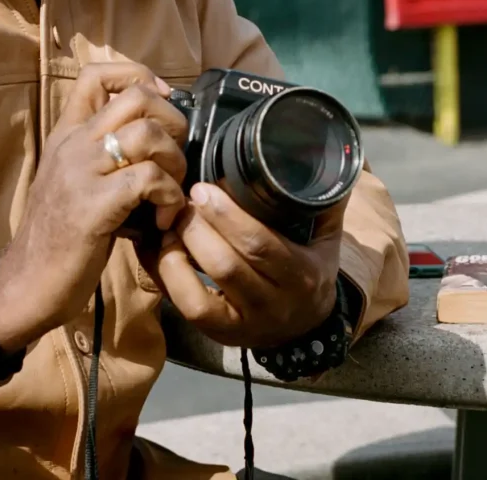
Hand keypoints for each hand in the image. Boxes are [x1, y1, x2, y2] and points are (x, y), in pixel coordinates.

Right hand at [0, 62, 188, 353]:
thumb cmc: (58, 236)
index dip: (138, 76)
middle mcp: (72, 144)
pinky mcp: (94, 205)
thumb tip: (152, 139)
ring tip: (172, 192)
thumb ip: (102, 155)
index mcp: (66, 134)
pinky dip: (170, 198)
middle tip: (176, 155)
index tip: (162, 101)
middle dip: (173, 121)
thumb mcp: (73, 181)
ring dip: (175, 163)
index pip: (95, 74)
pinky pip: (150, 179)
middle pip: (136, 97)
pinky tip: (165, 220)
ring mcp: (81, 172)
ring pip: (149, 135)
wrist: (26, 284)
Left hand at [141, 182, 347, 348]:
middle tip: (181, 199)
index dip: (227, 215)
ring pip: (200, 293)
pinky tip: (162, 248)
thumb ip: (323, 199)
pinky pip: (186, 308)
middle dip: (196, 227)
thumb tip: (318, 151)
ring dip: (176, 252)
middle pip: (226, 265)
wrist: (308, 327)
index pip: (260, 244)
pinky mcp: (218, 334)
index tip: (204, 188)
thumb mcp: (325, 236)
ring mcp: (244, 325)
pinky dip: (167, 275)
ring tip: (169, 222)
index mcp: (301, 276)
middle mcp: (274, 305)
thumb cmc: (309, 268)